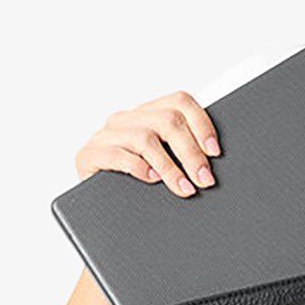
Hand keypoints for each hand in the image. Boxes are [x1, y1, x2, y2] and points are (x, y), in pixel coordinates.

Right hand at [75, 91, 220, 197]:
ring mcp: (106, 135)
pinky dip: (140, 168)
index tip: (215, 152)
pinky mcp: (90, 154)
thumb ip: (181, 154)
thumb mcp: (161, 164)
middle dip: (191, 152)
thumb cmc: (133, 183)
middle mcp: (126, 119)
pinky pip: (118, 155)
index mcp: (146, 115)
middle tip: (204, 179)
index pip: (179, 102)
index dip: (202, 124)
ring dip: (171, 167)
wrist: (92, 203)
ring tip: (184, 188)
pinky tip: (153, 181)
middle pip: (168, 121)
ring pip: (146, 138)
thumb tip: (212, 163)